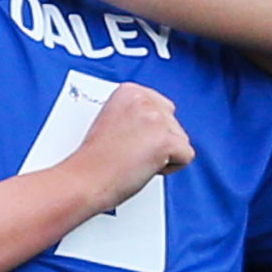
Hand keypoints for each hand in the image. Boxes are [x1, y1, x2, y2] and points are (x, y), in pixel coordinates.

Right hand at [62, 83, 193, 213]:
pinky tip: (145, 167)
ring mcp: (156, 119)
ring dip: (163, 154)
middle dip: (158, 139)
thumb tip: (158, 120)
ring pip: (181, 139)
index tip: (129, 138)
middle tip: (132, 151)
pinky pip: (186, 156)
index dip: (148, 129)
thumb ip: (136, 114)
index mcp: (128, 91)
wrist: (84, 179)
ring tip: (135, 159)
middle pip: (173, 122)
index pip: (161, 106)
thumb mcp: (112, 119)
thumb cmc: (94, 158)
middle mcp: (144, 100)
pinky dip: (169, 168)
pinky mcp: (166, 141)